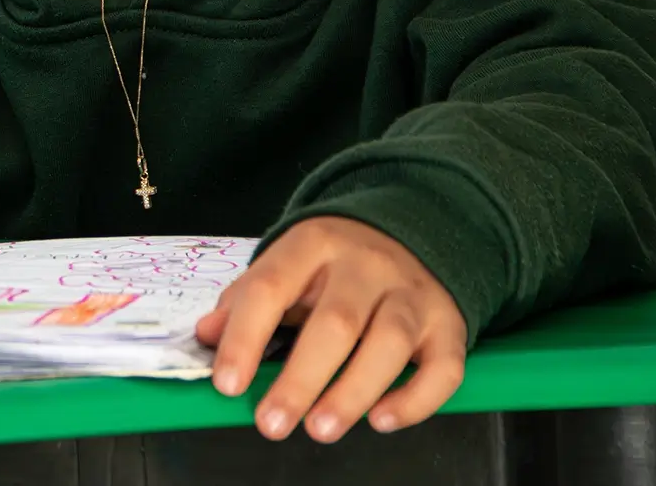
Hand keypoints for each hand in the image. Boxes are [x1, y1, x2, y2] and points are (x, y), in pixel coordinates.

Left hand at [198, 217, 466, 442]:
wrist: (411, 229)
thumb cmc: (335, 262)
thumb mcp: (286, 265)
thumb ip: (246, 300)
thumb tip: (206, 336)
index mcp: (313, 244)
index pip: (271, 287)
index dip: (244, 337)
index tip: (227, 383)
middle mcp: (367, 265)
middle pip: (336, 322)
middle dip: (301, 378)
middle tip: (271, 423)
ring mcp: (413, 293)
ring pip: (390, 341)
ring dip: (354, 391)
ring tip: (320, 428)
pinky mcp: (449, 324)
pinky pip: (443, 366)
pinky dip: (415, 399)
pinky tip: (382, 421)